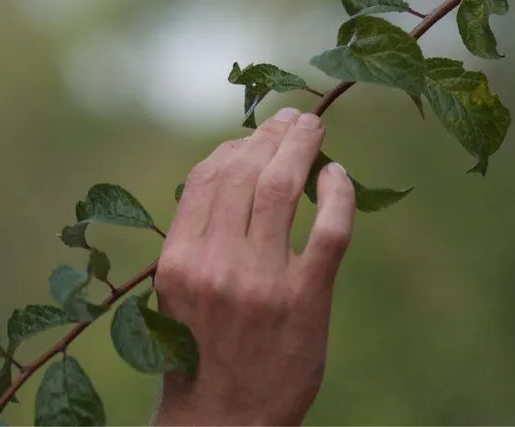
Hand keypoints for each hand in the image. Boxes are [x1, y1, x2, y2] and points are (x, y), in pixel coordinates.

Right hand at [153, 108, 355, 425]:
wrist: (224, 423)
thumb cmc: (198, 351)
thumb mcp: (177, 291)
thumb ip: (196, 234)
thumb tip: (230, 168)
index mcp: (178, 259)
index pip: (208, 176)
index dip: (235, 145)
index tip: (254, 134)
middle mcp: (215, 264)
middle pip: (246, 172)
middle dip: (271, 134)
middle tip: (293, 118)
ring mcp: (262, 282)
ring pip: (283, 187)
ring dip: (301, 146)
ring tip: (313, 128)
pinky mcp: (305, 300)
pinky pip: (329, 230)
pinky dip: (338, 193)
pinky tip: (338, 176)